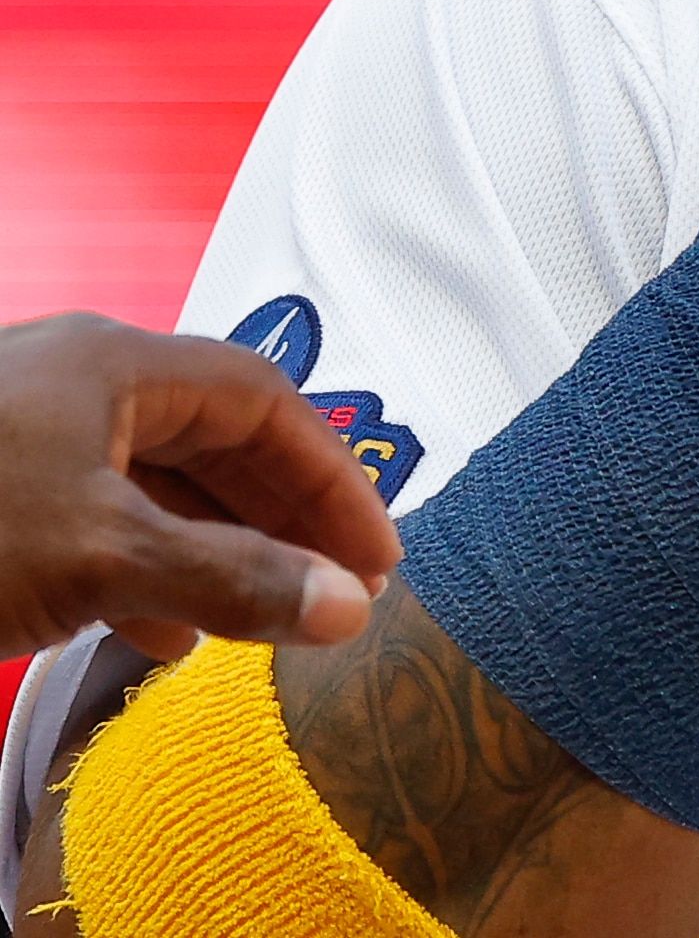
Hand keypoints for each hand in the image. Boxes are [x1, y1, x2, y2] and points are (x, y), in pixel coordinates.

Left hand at [0, 314, 400, 661]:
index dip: (331, 478)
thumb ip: (228, 577)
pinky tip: (161, 627)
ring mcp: (29, 435)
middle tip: (333, 588)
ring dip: (216, 551)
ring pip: (154, 486)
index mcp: (115, 364)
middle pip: (215, 441)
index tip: (371, 554)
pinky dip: (145, 567)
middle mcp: (78, 384)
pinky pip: (96, 518)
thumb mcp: (100, 554)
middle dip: (282, 519)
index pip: (264, 403)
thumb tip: (344, 608)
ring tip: (261, 616)